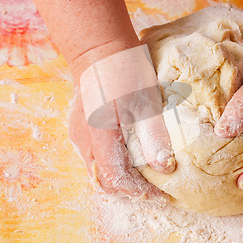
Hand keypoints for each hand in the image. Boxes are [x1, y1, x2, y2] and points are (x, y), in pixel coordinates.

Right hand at [68, 42, 175, 199]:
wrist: (99, 49)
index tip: (162, 193)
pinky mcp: (80, 129)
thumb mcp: (146, 101)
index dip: (140, 191)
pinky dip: (112, 166)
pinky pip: (94, 158)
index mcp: (99, 135)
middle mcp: (82, 141)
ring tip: (145, 178)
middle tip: (154, 189)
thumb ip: (154, 135)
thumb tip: (165, 167)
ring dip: (120, 179)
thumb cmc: (124, 70)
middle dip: (129, 190)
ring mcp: (77, 135)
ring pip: (97, 171)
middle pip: (103, 181)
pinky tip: (131, 160)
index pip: (116, 178)